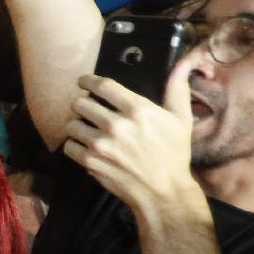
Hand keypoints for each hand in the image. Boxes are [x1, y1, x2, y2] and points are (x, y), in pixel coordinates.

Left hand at [67, 73, 204, 220]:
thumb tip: (184, 63)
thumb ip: (176, 89)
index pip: (103, 86)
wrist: (162, 191)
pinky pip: (69, 146)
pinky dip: (74, 144)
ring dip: (77, 125)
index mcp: (138, 110)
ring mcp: (101, 144)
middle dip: (82, 104)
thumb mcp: (180, 119)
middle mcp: (117, 125)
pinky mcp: (91, 162)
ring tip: (85, 128)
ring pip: (72, 124)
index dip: (88, 81)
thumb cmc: (173, 154)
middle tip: (87, 109)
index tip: (83, 81)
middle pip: (81, 103)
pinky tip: (84, 145)